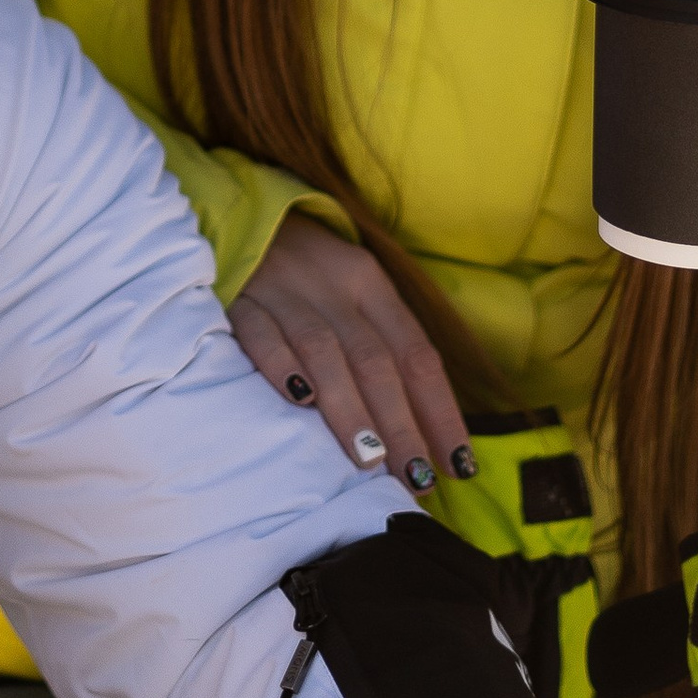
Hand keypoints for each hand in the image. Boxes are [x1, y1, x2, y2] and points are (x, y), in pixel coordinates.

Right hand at [228, 213, 470, 493]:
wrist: (242, 217)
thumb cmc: (308, 275)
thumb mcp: (354, 293)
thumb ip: (384, 350)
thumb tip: (423, 435)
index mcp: (371, 283)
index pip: (416, 354)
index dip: (440, 411)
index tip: (457, 467)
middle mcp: (334, 284)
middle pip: (375, 360)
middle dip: (399, 425)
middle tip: (414, 479)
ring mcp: (285, 289)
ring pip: (325, 352)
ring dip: (349, 409)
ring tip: (368, 460)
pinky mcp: (240, 297)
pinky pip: (261, 334)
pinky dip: (281, 366)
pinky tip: (299, 401)